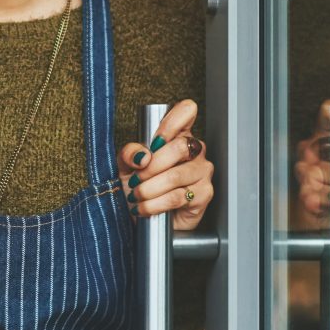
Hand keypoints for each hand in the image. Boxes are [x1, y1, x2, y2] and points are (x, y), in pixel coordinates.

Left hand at [119, 99, 215, 232]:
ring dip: (149, 189)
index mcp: (178, 135)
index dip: (170, 123)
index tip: (154, 142)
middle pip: (180, 146)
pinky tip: (144, 208)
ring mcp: (202, 171)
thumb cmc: (139, 187)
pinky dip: (155, 204)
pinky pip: (178, 197)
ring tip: (136, 196)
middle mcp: (195, 150)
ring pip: (176, 176)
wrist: (145, 217)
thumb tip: (142, 155)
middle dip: (152, 166)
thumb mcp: (126, 166)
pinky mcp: (204, 194)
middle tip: (135, 179)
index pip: (186, 112)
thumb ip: (129, 153)